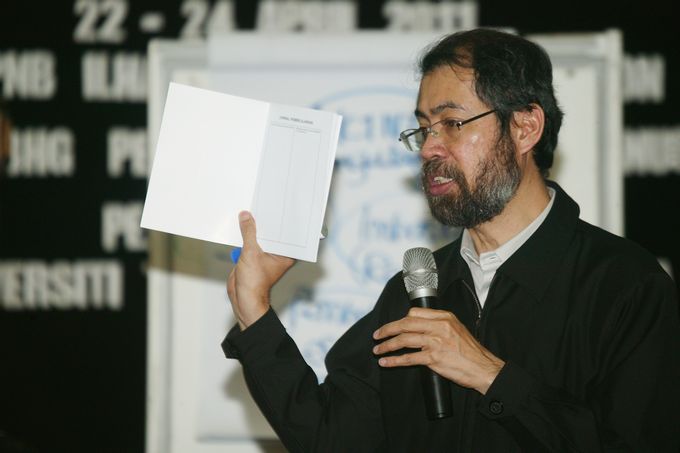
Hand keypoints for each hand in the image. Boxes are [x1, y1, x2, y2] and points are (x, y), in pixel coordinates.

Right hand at [227, 211, 294, 328]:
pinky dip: (247, 235)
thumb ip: (249, 233)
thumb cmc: (254, 283)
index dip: (285, 219)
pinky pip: (251, 242)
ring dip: (256, 228)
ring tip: (251, 210)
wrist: (243, 299)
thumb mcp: (251, 253)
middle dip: (268, 222)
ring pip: (262, 237)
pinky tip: (242, 224)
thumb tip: (246, 216)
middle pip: (274, 233)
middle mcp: (279, 253)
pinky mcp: (254, 257)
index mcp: (286, 254)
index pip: (288, 232)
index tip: (282, 205)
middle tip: (264, 203)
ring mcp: (266, 255)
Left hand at [372, 307, 504, 394]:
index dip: (400, 320)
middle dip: (387, 330)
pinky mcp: (434, 358)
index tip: (392, 326)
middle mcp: (439, 327)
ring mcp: (436, 342)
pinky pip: (408, 358)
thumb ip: (439, 325)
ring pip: (404, 340)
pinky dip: (394, 361)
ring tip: (378, 351)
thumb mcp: (457, 329)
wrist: (483, 368)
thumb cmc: (470, 351)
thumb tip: (418, 327)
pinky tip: (386, 362)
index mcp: (445, 317)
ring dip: (387, 346)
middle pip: (405, 324)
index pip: (415, 313)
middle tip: (376, 336)